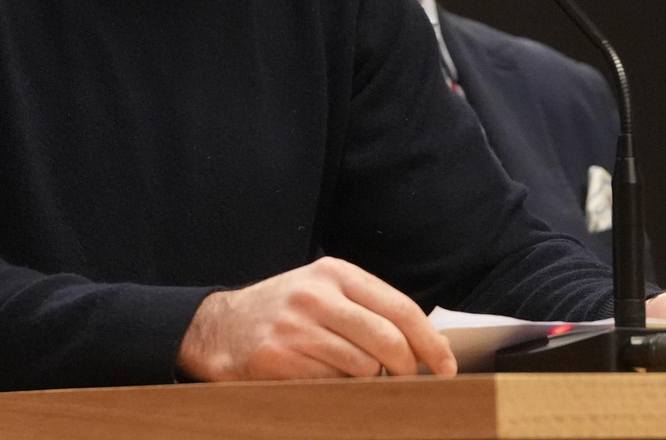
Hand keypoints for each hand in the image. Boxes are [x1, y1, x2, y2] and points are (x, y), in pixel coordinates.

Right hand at [177, 256, 457, 380]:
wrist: (218, 329)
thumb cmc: (284, 312)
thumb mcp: (323, 291)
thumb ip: (368, 308)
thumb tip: (425, 347)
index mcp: (335, 273)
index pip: (400, 308)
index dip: (430, 343)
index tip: (446, 367)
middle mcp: (317, 296)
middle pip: (388, 341)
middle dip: (408, 369)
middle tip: (408, 382)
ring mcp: (297, 327)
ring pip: (363, 368)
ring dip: (369, 383)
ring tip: (352, 377)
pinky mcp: (279, 359)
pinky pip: (332, 387)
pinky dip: (339, 392)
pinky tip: (326, 383)